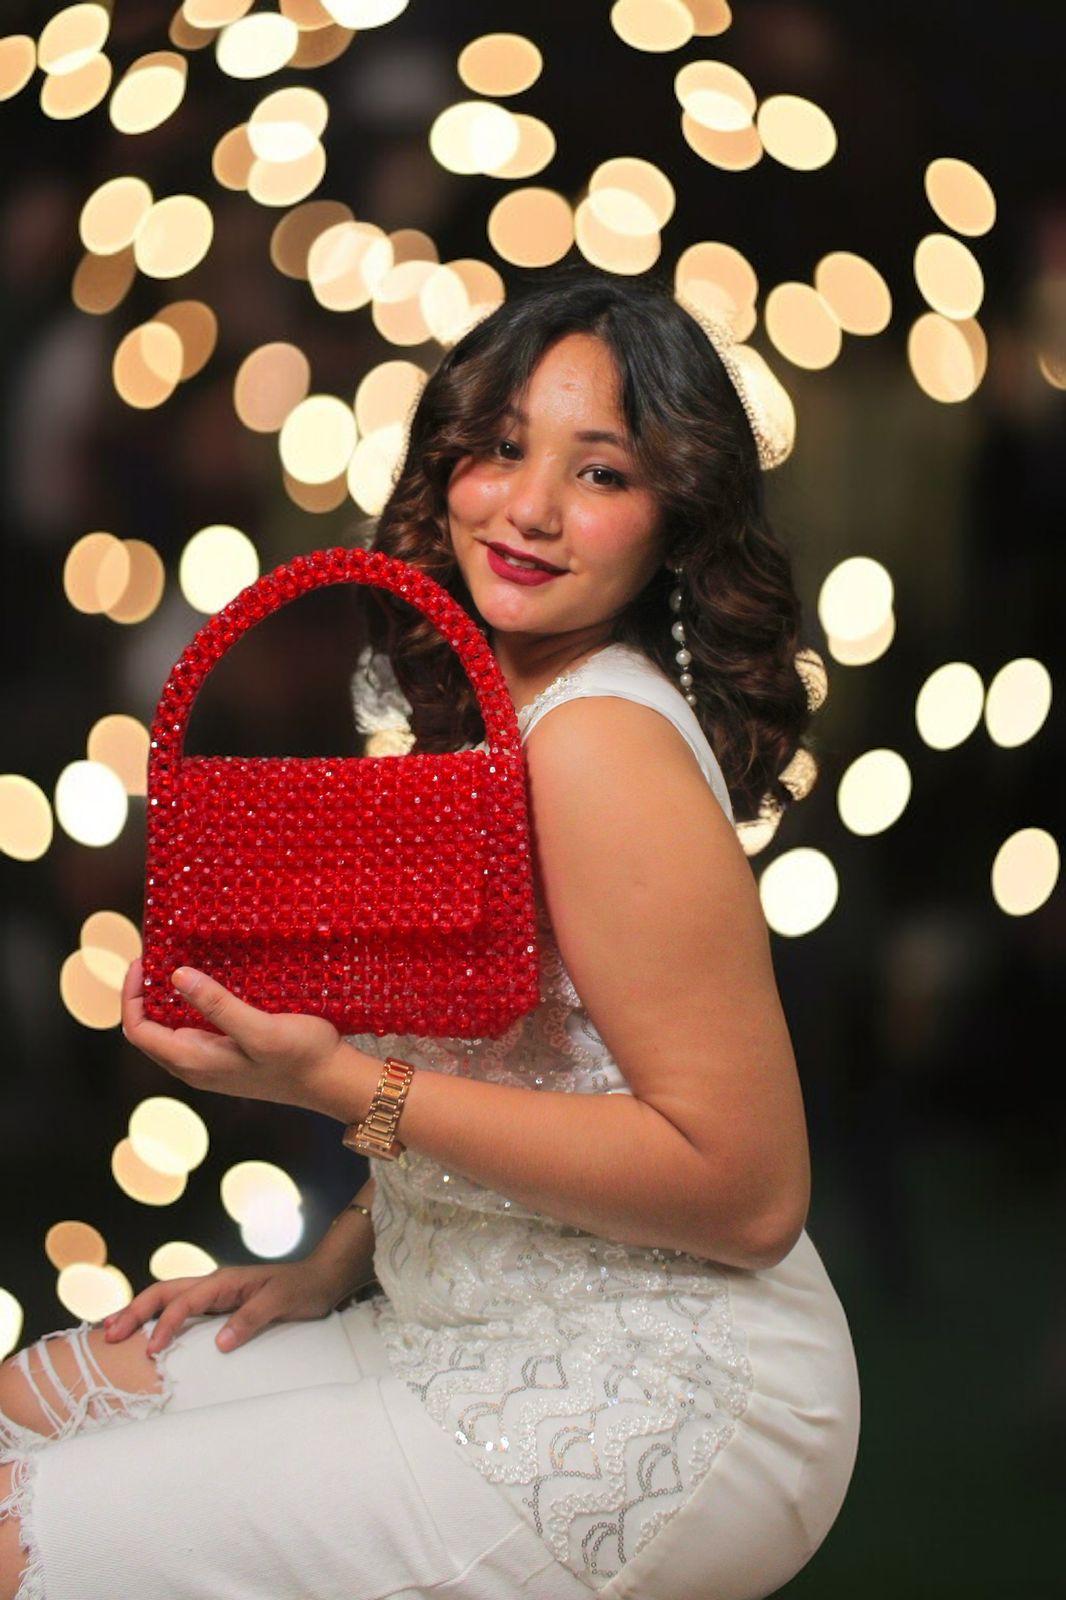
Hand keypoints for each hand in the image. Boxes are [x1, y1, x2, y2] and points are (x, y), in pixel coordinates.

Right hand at [102, 1261, 344, 1355]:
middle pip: (164, 1292)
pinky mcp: (220, 1305)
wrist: (321, 1279)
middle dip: (134, 1311)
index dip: (165, 1324)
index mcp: (225, 1281)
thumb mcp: (281, 1303)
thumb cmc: (302, 1289)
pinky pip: (182, 1308)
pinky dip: (158, 1317)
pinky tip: (147, 1330)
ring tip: (113, 1329)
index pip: (184, 1302)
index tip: (151, 1349)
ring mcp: (215, 1294)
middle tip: (109, 1335)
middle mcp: (215, 1284)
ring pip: (168, 1297)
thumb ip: (251, 1319)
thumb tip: (220, 1342)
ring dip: (140, 1311)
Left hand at [121, 958, 346, 1112]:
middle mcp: (195, 1066)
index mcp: (194, 1062)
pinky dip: (191, 1005)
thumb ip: (217, 1005)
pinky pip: (195, 1029)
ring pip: (172, 1030)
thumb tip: (176, 976)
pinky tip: (210, 982)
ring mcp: (212, 1063)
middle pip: (150, 1030)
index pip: (138, 1030)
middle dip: (146, 993)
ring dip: (169, 999)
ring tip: (180, 962)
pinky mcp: (229, 1056)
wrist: (333, 1081)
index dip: (131, 996)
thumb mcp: (259, 1028)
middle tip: (160, 954)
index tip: (143, 961)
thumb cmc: (301, 1057)